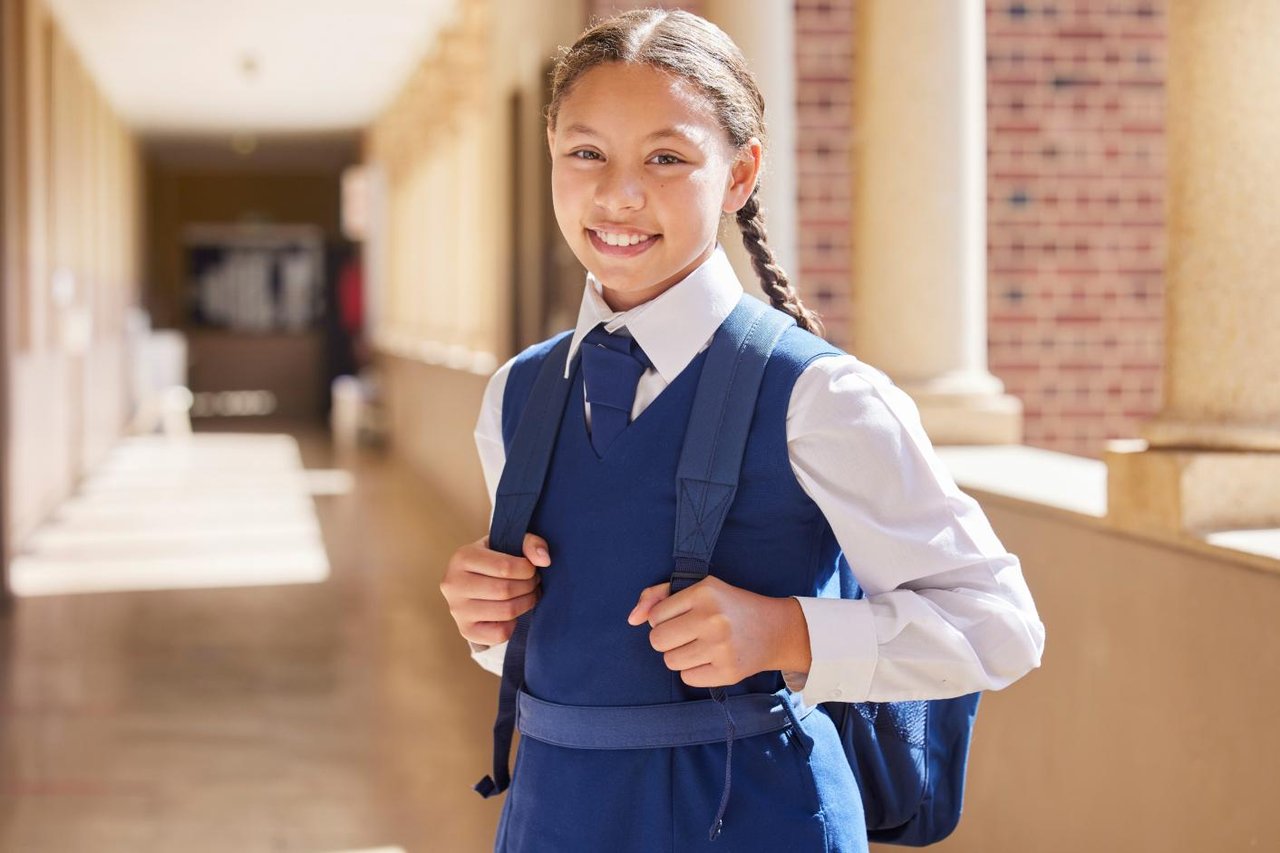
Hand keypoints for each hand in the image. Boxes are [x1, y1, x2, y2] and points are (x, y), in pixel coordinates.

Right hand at [440, 533, 550, 645]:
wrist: (475, 581)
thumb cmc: (495, 559)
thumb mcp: (508, 543)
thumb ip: (529, 543)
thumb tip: (544, 560)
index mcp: (463, 557)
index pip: (505, 567)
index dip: (528, 569)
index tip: (532, 568)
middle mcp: (454, 584)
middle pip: (506, 590)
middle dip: (529, 586)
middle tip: (534, 582)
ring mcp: (457, 610)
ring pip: (506, 612)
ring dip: (526, 603)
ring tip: (529, 594)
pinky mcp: (466, 630)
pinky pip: (501, 633)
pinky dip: (515, 623)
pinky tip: (515, 611)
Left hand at [627, 575, 811, 687]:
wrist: (776, 629)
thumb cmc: (729, 606)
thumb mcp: (698, 589)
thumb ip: (657, 596)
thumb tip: (631, 618)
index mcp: (704, 591)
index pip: (655, 616)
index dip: (665, 619)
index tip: (684, 616)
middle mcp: (712, 618)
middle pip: (657, 641)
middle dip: (668, 639)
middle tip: (690, 633)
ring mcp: (721, 647)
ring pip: (670, 661)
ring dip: (680, 656)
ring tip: (701, 646)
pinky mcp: (728, 672)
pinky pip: (687, 678)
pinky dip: (694, 671)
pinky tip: (711, 659)